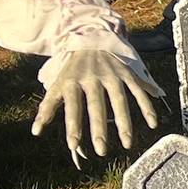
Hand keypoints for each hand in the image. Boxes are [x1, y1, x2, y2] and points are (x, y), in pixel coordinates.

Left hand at [32, 49, 165, 166]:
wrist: (92, 38)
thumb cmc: (71, 69)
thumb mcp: (57, 84)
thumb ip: (48, 108)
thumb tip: (35, 132)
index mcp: (72, 81)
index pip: (72, 107)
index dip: (73, 126)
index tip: (74, 146)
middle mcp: (92, 78)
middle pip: (96, 106)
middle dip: (99, 128)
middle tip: (101, 150)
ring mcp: (112, 75)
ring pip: (120, 101)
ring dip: (124, 123)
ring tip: (127, 144)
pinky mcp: (127, 73)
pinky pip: (138, 92)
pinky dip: (147, 107)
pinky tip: (152, 124)